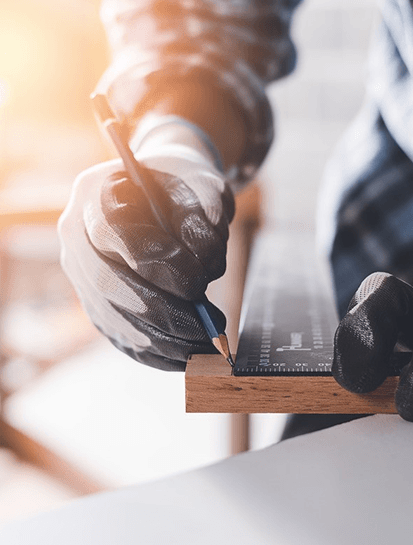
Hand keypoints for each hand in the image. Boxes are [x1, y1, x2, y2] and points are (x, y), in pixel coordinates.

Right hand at [59, 118, 234, 369]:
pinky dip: (152, 353)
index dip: (158, 264)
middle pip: (108, 284)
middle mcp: (75, 233)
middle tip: (206, 328)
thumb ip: (206, 215)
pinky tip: (184, 357)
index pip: (115, 233)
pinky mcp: (92, 299)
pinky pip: (116, 334)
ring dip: (161, 340)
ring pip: (111, 317)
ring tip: (204, 345)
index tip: (198, 284)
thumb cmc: (184, 190)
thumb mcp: (202, 187)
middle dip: (163, 313)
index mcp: (96, 191)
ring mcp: (78, 270)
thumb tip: (205, 265)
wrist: (162, 196)